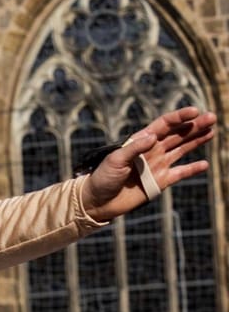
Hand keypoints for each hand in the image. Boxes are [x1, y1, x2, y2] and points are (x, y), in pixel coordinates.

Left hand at [83, 106, 215, 221]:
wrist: (99, 200)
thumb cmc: (103, 177)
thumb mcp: (115, 160)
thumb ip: (134, 148)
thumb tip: (153, 137)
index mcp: (139, 141)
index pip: (163, 125)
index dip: (179, 117)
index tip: (195, 111)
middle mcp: (151, 150)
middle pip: (176, 135)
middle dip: (194, 126)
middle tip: (212, 117)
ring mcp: (157, 165)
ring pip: (181, 149)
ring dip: (196, 141)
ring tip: (212, 131)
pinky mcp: (161, 181)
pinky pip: (180, 173)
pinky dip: (192, 169)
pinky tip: (204, 163)